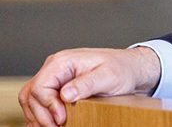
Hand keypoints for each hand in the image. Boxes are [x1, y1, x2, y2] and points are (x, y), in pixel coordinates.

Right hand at [18, 47, 160, 126]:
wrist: (130, 69)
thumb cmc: (121, 69)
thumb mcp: (109, 76)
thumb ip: (87, 84)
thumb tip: (65, 95)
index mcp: (63, 61)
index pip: (40, 86)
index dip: (48, 106)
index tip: (62, 119)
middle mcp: (54, 69)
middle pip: (31, 95)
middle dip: (41, 115)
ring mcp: (54, 79)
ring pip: (31, 100)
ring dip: (38, 117)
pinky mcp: (57, 89)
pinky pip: (39, 104)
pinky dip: (40, 116)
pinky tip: (50, 124)